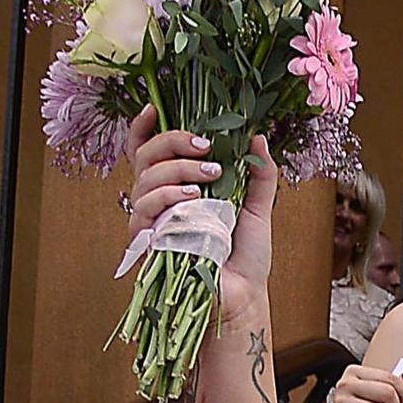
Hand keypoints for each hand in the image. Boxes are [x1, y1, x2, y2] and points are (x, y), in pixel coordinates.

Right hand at [122, 108, 274, 321]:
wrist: (244, 295)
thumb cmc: (245, 255)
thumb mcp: (257, 207)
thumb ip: (258, 173)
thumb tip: (257, 137)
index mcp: (179, 186)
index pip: (148, 150)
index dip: (144, 127)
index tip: (153, 107)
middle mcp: (160, 200)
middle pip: (145, 157)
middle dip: (173, 142)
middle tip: (207, 147)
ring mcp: (152, 221)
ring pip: (144, 181)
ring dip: (177, 171)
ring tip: (210, 177)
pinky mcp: (149, 244)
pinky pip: (145, 211)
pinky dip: (169, 198)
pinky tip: (193, 199)